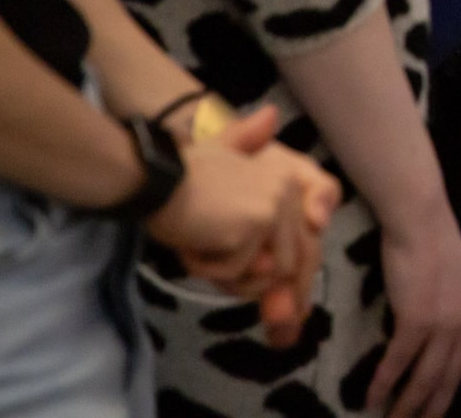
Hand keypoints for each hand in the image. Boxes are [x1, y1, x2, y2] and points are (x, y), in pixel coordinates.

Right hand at [143, 105, 339, 345]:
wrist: (153, 175)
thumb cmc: (180, 179)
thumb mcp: (225, 182)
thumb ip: (256, 186)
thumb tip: (276, 140)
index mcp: (288, 181)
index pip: (306, 241)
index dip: (298, 279)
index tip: (295, 311)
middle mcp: (290, 190)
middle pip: (296, 261)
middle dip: (274, 290)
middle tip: (265, 319)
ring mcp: (275, 206)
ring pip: (269, 274)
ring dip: (231, 277)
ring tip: (201, 255)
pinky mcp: (256, 223)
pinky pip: (237, 271)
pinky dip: (209, 270)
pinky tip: (189, 248)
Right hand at [367, 203, 460, 417]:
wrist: (420, 218)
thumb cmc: (428, 240)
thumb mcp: (450, 278)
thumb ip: (447, 305)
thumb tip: (430, 325)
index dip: (445, 388)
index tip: (433, 408)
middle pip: (448, 377)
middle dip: (431, 408)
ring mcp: (445, 323)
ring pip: (426, 376)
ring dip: (407, 404)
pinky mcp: (419, 320)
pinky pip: (399, 361)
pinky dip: (384, 382)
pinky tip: (371, 398)